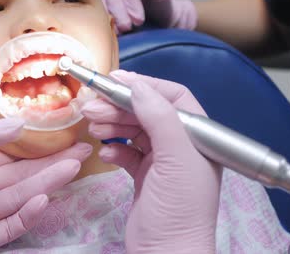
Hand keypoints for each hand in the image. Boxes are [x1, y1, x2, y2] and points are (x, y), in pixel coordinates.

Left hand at [0, 118, 91, 252]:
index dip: (37, 145)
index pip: (12, 153)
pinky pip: (8, 227)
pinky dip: (27, 215)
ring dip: (48, 183)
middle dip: (53, 163)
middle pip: (24, 174)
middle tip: (84, 150)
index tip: (64, 134)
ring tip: (74, 167)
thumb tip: (19, 123)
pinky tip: (44, 199)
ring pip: (21, 197)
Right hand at [81, 71, 220, 253]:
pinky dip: (115, 151)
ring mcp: (163, 162)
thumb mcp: (174, 158)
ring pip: (134, 131)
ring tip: (92, 126)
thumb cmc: (179, 208)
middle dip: (120, 107)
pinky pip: (127, 154)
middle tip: (92, 107)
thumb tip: (138, 85)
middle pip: (147, 113)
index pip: (172, 97)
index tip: (115, 81)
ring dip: (113, 126)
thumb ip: (158, 117)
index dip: (144, 87)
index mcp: (198, 137)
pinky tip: (106, 155)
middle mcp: (181, 145)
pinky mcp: (145, 177)